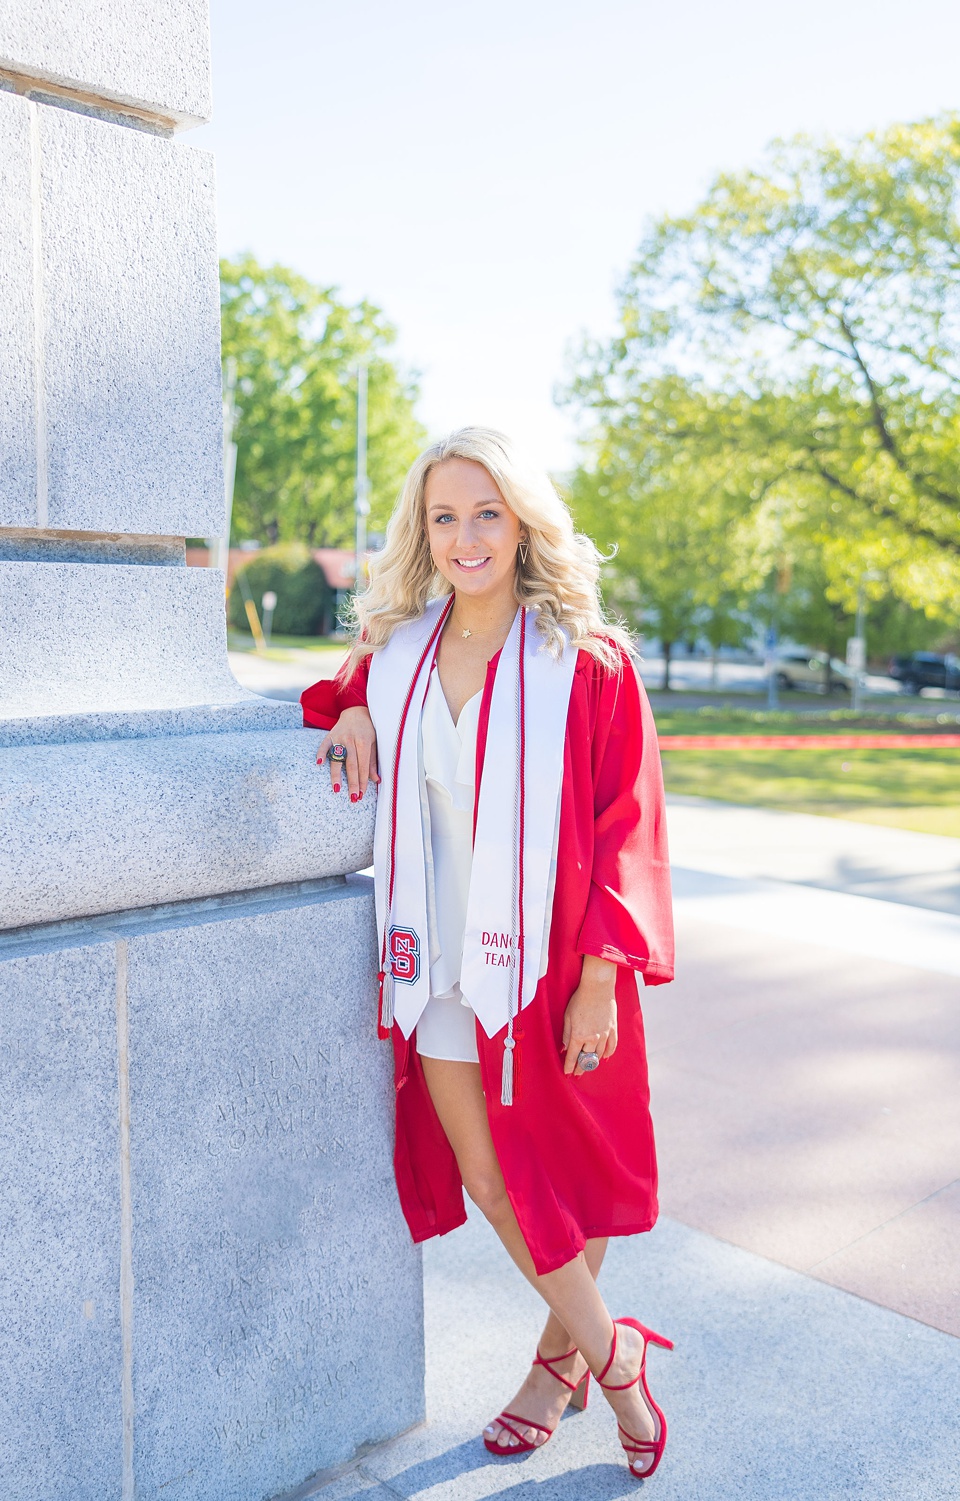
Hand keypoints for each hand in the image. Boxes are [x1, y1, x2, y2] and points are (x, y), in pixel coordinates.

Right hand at [316, 706, 378, 801]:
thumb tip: (376, 780)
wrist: (356, 710)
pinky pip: (324, 746)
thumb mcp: (374, 743)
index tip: (361, 794)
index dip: (362, 781)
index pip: (363, 766)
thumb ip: (373, 762)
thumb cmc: (368, 729)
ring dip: (336, 775)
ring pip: (337, 759)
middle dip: (352, 783)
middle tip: (352, 798)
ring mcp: (339, 737)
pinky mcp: (329, 735)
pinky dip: (321, 754)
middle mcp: (351, 740)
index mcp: (364, 742)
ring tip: (336, 789)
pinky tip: (319, 764)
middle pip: (351, 765)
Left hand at [562, 956, 618, 1075]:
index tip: (567, 1072)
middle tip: (577, 1073)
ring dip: (593, 1062)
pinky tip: (604, 1058)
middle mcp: (592, 1038)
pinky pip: (612, 1047)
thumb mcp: (567, 1017)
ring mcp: (605, 1035)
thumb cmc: (580, 1000)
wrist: (598, 987)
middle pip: (587, 1059)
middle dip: (581, 1068)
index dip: (569, 1066)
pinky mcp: (613, 1029)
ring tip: (588, 1065)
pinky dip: (608, 1054)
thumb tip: (565, 1048)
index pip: (573, 1057)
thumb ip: (566, 1035)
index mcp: (578, 1035)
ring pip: (599, 1055)